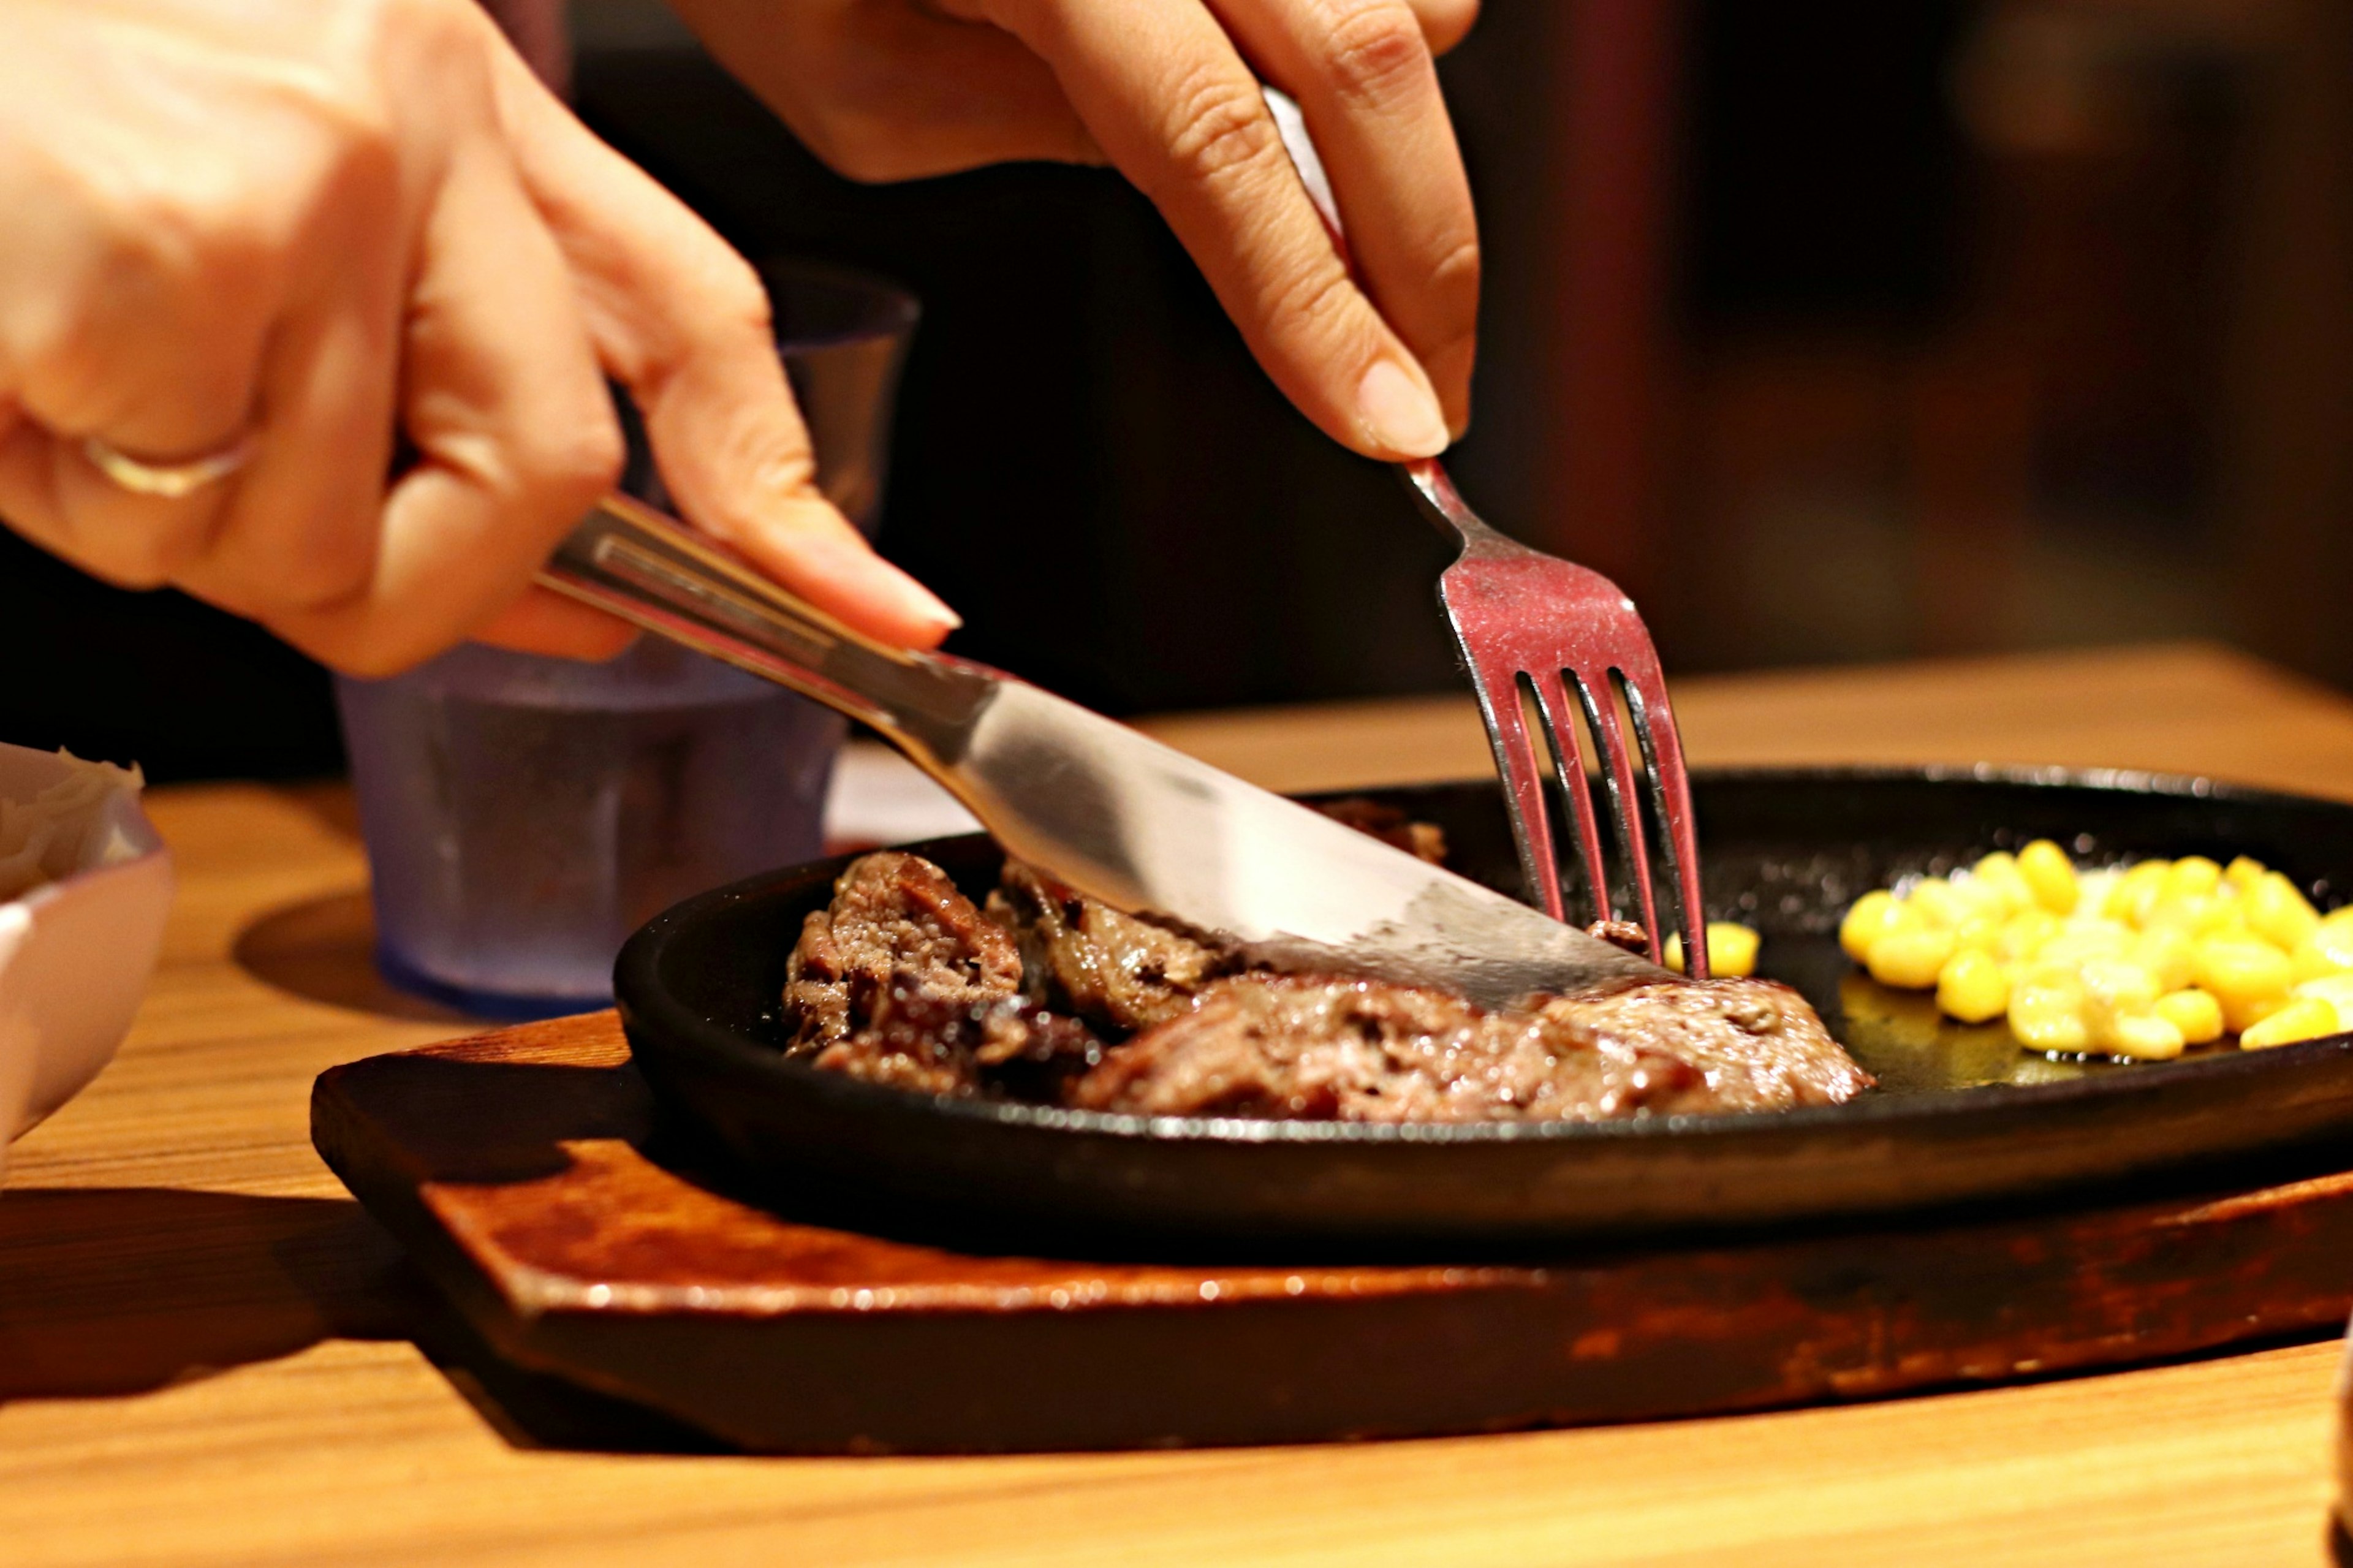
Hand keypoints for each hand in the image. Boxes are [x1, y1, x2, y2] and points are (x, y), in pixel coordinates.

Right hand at [0, 0, 956, 675]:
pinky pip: (172, 516)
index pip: (688, 313)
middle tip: (263, 543)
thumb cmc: (24, 103)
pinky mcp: (166, 256)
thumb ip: (416, 375)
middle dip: (413, 588)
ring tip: (68, 377)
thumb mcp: (256, 187)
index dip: (784, 494)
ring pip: (323, 536)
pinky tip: (9, 358)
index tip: (876, 609)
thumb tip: (570, 600)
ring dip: (182, 525)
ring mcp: (301, 181)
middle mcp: (405, 115)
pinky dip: (67, 497)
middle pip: (543, 478)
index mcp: (446, 88)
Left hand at [669, 0, 1480, 459]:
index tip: (1388, 425)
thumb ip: (1044, 140)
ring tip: (1353, 244)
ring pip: (1415, 2)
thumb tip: (1226, 194)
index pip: (1218, 141)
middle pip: (1369, 59)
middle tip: (1429, 390)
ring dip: (1407, 141)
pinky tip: (1313, 111)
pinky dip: (1384, 47)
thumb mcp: (859, 89)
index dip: (1320, 302)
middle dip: (1425, 256)